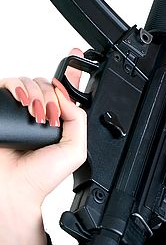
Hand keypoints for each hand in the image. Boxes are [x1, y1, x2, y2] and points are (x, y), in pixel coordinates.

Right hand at [0, 49, 86, 244]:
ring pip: (30, 83)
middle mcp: (38, 113)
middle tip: (49, 115)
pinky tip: (23, 101)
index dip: (72, 72)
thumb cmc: (41, 177)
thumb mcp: (76, 148)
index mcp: (58, 120)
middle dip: (52, 95)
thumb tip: (66, 96)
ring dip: (37, 94)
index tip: (77, 55)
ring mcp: (18, 111)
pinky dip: (17, 87)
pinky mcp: (1, 110)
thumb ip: (78, 119)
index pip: (65, 91)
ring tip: (36, 115)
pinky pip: (7, 85)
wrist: (14, 189)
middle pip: (47, 84)